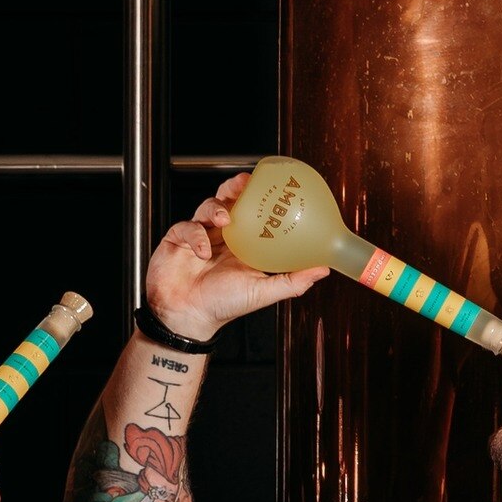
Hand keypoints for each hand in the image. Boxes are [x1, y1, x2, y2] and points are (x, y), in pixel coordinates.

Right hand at [145, 174, 326, 341]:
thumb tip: (323, 269)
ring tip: (225, 219)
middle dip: (234, 187)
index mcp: (242, 243)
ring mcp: (199, 235)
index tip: (270, 184)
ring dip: (215, 208)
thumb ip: (293, 281)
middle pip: (227, 200)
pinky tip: (203, 251)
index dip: (258, 195)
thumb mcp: (263, 292)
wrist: (188, 318)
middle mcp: (222, 236)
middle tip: (244, 184)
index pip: (251, 212)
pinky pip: (187, 227)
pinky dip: (196, 236)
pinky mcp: (178, 240)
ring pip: (206, 207)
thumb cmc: (223, 306)